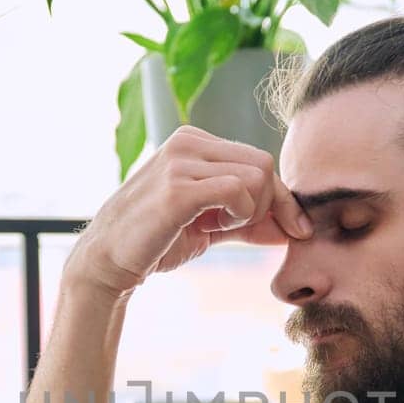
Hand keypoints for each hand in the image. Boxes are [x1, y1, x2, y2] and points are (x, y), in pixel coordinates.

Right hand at [63, 125, 313, 297]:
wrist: (108, 261)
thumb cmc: (156, 241)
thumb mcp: (210, 226)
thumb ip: (250, 221)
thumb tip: (295, 228)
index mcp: (193, 142)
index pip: (259, 159)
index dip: (281, 198)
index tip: (294, 229)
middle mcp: (187, 142)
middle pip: (264, 165)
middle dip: (266, 206)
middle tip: (235, 228)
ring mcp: (180, 161)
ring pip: (257, 176)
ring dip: (249, 213)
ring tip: (217, 227)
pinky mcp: (177, 187)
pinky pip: (238, 191)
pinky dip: (239, 216)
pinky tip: (214, 228)